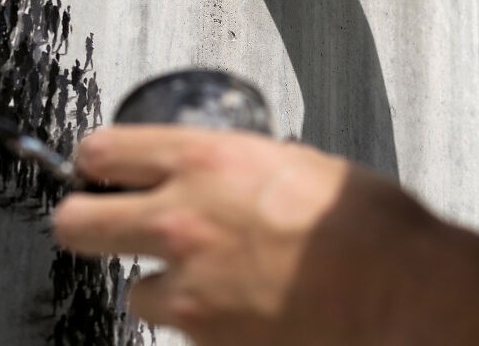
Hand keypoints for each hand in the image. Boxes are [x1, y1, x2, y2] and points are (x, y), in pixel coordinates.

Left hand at [53, 125, 478, 344]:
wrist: (398, 291)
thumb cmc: (360, 222)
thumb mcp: (290, 159)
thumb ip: (235, 166)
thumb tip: (214, 175)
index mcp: (204, 160)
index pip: (105, 152)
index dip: (94, 160)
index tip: (94, 166)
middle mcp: (181, 219)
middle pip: (79, 222)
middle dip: (83, 220)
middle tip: (96, 222)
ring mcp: (190, 287)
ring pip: (135, 291)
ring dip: (161, 285)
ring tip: (207, 281)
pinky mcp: (206, 342)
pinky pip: (184, 331)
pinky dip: (205, 325)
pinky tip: (244, 310)